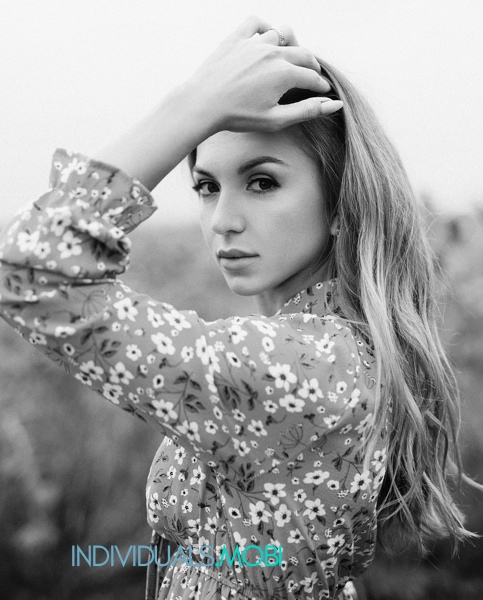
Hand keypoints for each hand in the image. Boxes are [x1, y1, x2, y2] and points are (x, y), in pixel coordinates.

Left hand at [187, 15, 341, 133]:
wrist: (203, 104)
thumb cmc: (238, 116)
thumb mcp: (276, 119)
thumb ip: (307, 111)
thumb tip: (335, 104)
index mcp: (285, 73)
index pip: (312, 77)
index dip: (320, 86)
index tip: (322, 92)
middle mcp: (273, 53)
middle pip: (303, 54)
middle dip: (311, 66)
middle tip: (311, 76)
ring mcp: (254, 43)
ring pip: (282, 36)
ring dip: (289, 47)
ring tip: (288, 60)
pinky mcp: (236, 38)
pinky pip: (256, 22)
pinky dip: (264, 27)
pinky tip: (265, 39)